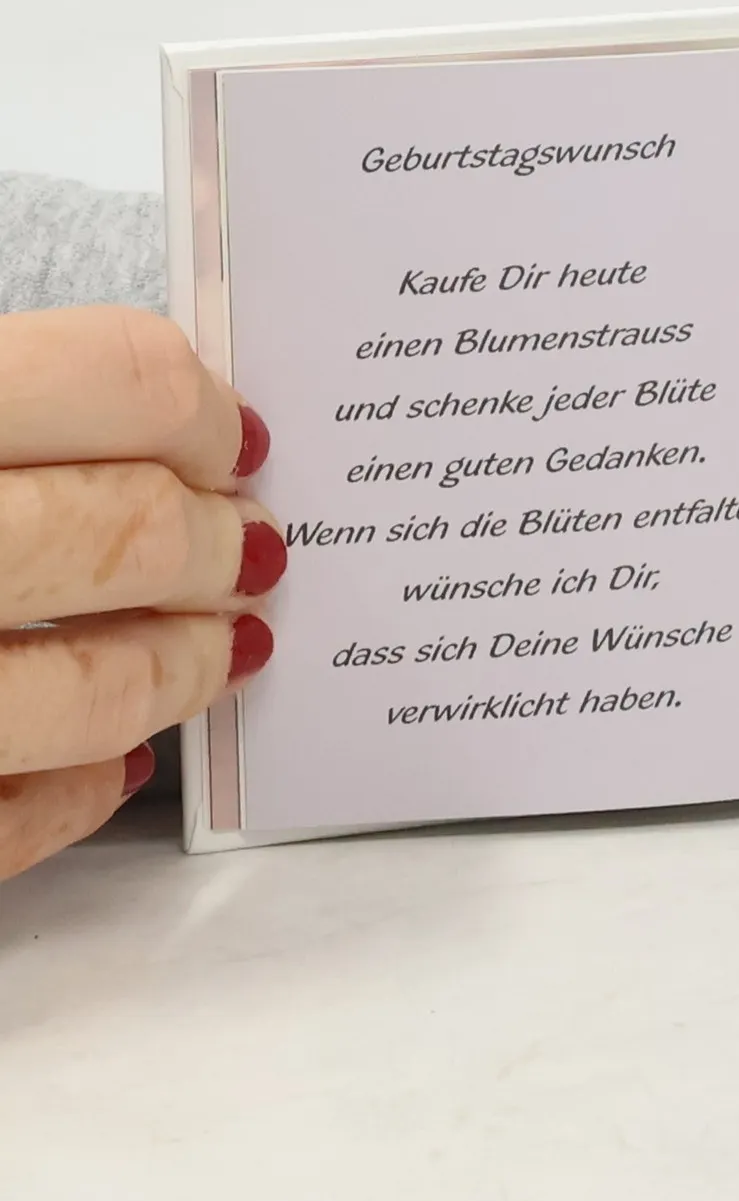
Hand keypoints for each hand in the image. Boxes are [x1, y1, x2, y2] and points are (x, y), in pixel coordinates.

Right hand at [0, 307, 283, 879]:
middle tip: (253, 548)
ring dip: (182, 667)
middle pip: (126, 532)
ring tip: (226, 650)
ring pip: (93, 692)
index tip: (232, 438)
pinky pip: (10, 822)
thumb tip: (154, 400)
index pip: (118, 378)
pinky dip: (78, 795)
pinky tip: (115, 766)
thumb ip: (11, 396)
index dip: (196, 410)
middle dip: (213, 541)